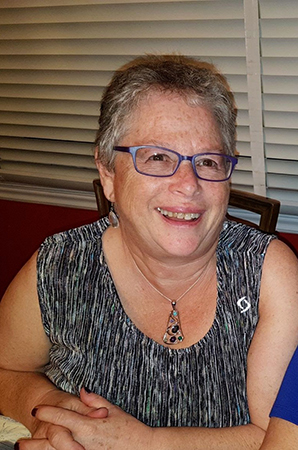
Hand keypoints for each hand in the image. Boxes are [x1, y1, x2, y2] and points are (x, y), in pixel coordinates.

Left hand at [22, 389, 152, 449]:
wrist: (144, 449)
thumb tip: (81, 390)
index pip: (63, 418)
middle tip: (21, 441)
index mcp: (89, 426)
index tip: (37, 409)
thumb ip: (94, 401)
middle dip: (36, 441)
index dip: (48, 413)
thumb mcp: (113, 410)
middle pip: (54, 441)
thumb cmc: (130, 429)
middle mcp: (83, 443)